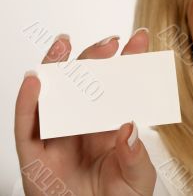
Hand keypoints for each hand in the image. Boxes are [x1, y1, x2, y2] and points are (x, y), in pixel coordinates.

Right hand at [15, 29, 155, 195]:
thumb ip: (135, 155)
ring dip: (55, 67)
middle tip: (110, 42)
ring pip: (52, 95)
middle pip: (84, 85)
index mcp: (108, 127)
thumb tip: (129, 127)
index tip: (140, 41)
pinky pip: (26, 125)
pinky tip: (36, 81)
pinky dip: (28, 102)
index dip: (127, 64)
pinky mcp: (34, 155)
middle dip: (95, 60)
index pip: (117, 89)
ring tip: (65, 44)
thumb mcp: (137, 179)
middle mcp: (81, 126)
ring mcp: (57, 137)